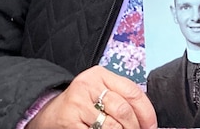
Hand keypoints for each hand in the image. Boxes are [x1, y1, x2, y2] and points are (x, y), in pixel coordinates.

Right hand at [28, 66, 156, 128]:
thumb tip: (146, 119)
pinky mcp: (69, 121)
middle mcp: (88, 85)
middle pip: (124, 110)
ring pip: (112, 126)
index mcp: (100, 75)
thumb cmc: (80, 104)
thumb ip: (120, 98)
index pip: (132, 92)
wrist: (48, 112)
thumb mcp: (99, 92)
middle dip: (135, 128)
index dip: (146, 112)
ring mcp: (77, 103)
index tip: (151, 126)